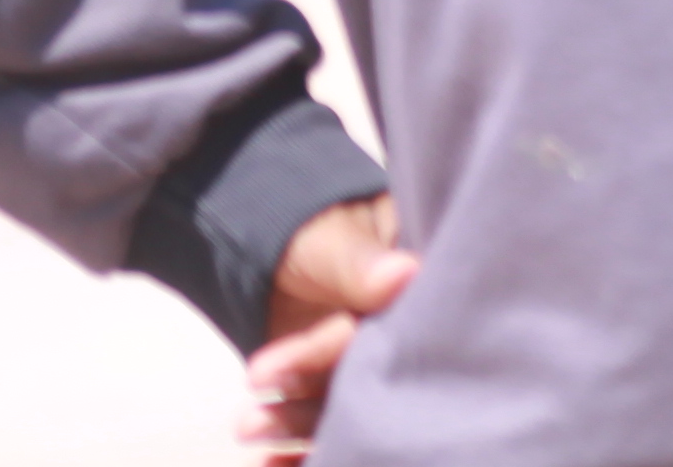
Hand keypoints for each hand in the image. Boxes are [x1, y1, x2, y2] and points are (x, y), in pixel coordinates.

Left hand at [240, 194, 414, 457]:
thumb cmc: (312, 228)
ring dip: (297, 423)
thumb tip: (405, 275)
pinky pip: (330, 423)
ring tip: (247, 427)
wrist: (277, 244)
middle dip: (314, 402)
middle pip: (375, 376)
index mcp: (426, 285)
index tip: (289, 360)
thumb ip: (361, 265)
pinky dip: (300, 448)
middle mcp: (408, 330)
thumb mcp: (332, 239)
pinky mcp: (342, 386)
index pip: (402, 328)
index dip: (348, 349)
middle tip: (255, 420)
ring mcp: (375, 361)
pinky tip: (271, 465)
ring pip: (348, 404)